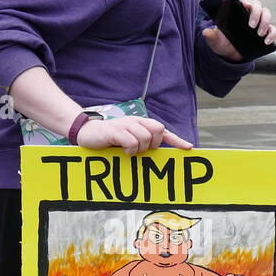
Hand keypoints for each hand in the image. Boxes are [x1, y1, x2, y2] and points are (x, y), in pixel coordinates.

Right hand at [75, 115, 191, 154]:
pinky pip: (131, 141)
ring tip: (128, 151)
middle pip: (158, 130)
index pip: (163, 131)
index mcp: (141, 124)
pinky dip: (129, 149)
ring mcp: (126, 124)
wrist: (87, 132)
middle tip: (140, 150)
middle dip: (153, 144)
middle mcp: (136, 121)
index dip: (177, 140)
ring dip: (139, 149)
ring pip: (145, 137)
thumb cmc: (110, 139)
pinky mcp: (116, 130)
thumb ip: (142, 144)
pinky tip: (122, 149)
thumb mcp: (128, 141)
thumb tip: (156, 154)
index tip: (188, 148)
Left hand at [202, 0, 275, 60]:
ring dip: (265, 22)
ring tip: (259, 34)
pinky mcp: (264, 33)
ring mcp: (259, 23)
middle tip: (251, 26)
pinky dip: (272, 34)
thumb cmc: (222, 43)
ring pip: (267, 15)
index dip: (246, 1)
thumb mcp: (216, 40)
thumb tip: (206, 32)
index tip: (245, 6)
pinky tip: (266, 41)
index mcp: (238, 11)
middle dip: (256, 14)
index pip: (244, 1)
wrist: (230, 56)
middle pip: (258, 6)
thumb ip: (212, 36)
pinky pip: (272, 30)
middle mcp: (250, 14)